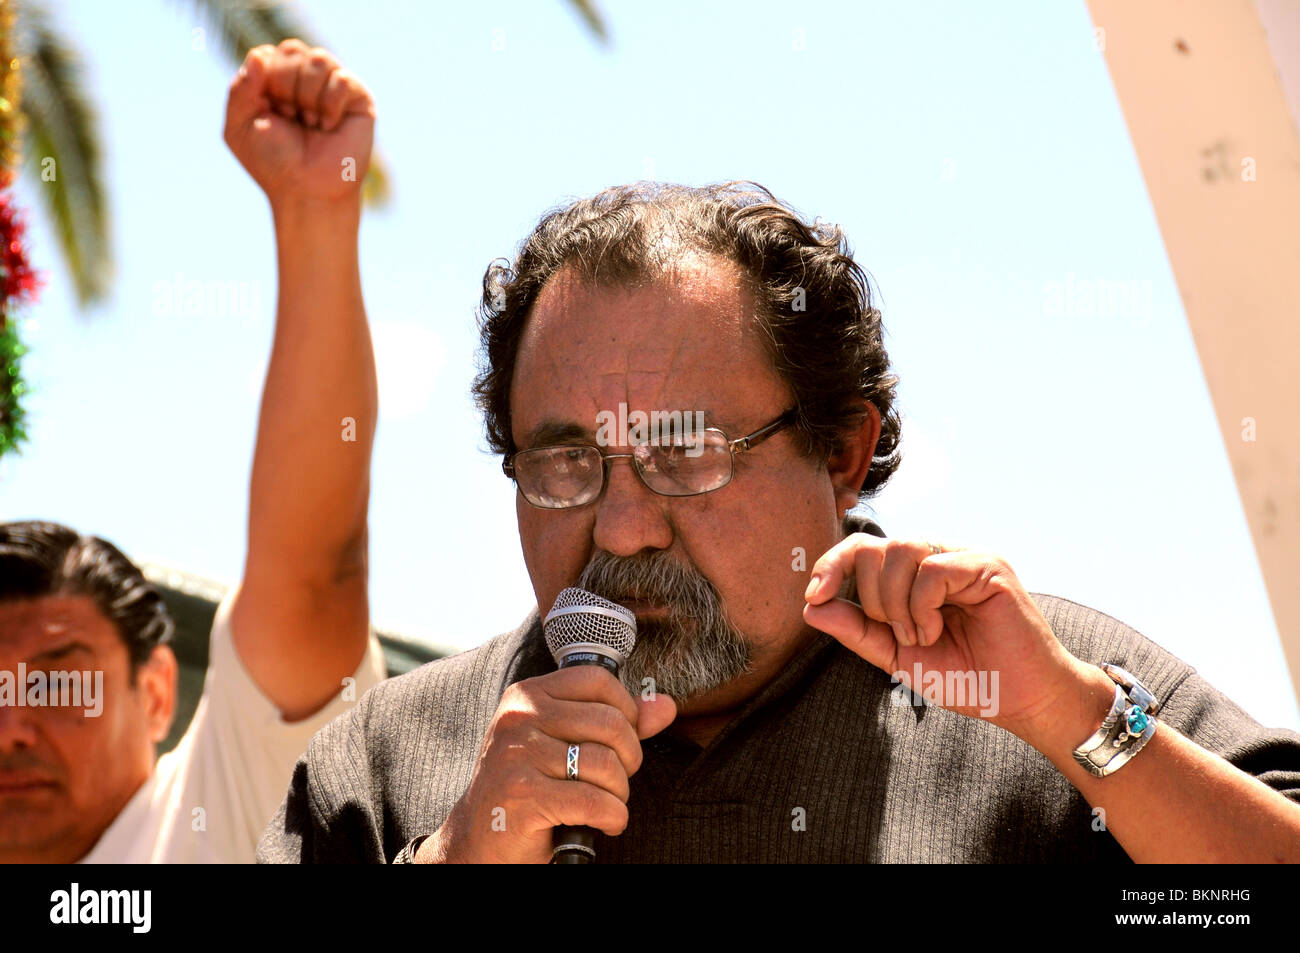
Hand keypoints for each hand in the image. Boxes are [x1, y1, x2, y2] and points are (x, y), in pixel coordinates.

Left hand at [223, 39, 374, 207]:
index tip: (269, 112)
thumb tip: (258, 56)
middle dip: (285, 86)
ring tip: (311, 124)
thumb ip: (240, 89)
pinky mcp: (359, 99)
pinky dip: (330, 106)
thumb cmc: (274, 163)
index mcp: (275, 80)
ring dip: (308, 97)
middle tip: (291, 118)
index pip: (268, 53)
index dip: (265, 80)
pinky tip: (330, 127)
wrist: (309, 191)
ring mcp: (333, 86)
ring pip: (319, 59)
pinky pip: (342, 79)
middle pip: (292, 50)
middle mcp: (304, 79)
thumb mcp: (240, 126)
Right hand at [416, 666, 676, 863]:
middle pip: (610, 723)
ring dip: (619, 794)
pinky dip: (612, 818)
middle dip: (628, 759)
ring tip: (605, 803)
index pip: (598, 681)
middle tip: (616, 780)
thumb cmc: (529, 788)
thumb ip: (616, 721)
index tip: (621, 740)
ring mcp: (517, 756)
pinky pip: (596, 802)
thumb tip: (666, 705)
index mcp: (527, 696)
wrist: (480, 840)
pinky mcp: (524, 796)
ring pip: (606, 765)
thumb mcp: (565, 744)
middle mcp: (518, 718)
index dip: (625, 710)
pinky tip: (603, 823)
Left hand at [802, 534, 1087, 732]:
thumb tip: (810, 606)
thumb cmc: (966, 677)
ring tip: (919, 635)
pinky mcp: (987, 565)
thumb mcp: (895, 655)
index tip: (814, 594)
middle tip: (900, 634)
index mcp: (915, 573)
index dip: (832, 564)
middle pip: (876, 546)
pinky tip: (936, 629)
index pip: (863, 548)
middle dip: (871, 596)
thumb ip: (855, 630)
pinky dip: (922, 605)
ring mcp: (964, 556)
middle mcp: (938, 556)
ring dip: (896, 602)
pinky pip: (932, 569)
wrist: (1019, 700)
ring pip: (901, 550)